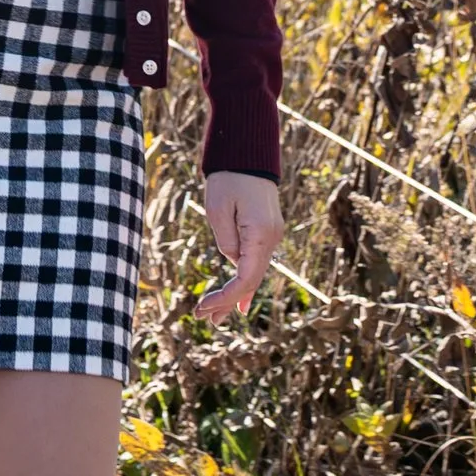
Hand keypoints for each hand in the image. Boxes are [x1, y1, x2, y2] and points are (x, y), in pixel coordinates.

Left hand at [196, 171, 282, 323]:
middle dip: (228, 303)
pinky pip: (255, 263)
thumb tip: (232, 261)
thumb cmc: (229, 179)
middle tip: (206, 321)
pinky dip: (245, 282)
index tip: (203, 307)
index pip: (245, 278)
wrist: (247, 154)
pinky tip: (239, 303)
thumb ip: (226, 240)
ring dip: (235, 296)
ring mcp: (272, 237)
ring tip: (215, 317)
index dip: (225, 297)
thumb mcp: (217, 209)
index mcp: (261, 235)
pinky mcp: (266, 232)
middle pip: (251, 281)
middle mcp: (271, 239)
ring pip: (253, 274)